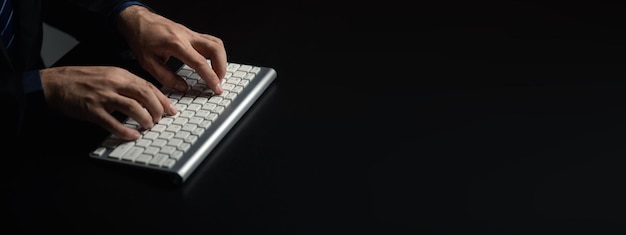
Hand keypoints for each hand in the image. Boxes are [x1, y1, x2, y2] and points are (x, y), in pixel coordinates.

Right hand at [40, 66, 177, 140]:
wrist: (55, 83)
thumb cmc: (82, 80)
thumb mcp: (108, 76)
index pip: (148, 86)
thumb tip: (147, 99)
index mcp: (119, 74)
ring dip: (145, 119)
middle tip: (161, 119)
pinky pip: (112, 122)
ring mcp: (103, 96)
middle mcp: (113, 83)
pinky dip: (125, 130)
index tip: (172, 109)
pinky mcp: (92, 110)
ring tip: (148, 126)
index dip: (163, 99)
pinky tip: (133, 135)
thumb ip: (126, 85)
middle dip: (157, 109)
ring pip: (132, 107)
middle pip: (145, 95)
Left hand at [117, 5, 227, 94]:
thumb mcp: (147, 62)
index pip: (200, 62)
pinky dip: (216, 54)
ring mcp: (191, 33)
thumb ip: (166, 77)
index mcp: (175, 44)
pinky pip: (211, 42)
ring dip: (221, 60)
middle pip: (215, 49)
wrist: (138, 20)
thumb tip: (182, 87)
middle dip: (221, 68)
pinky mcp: (192, 34)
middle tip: (218, 82)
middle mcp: (187, 36)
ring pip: (217, 43)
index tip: (216, 88)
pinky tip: (212, 63)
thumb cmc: (141, 38)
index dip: (211, 77)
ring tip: (217, 75)